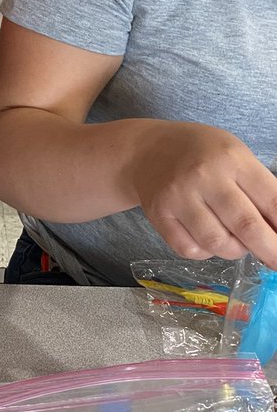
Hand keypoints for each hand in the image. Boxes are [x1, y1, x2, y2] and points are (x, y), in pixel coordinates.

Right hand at [130, 122, 276, 267]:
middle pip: (246, 226)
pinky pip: (190, 249)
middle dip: (270, 250)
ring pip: (218, 243)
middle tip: (276, 262)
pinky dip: (205, 252)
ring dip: (235, 250)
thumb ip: (260, 189)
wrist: (147, 150)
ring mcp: (178, 197)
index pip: (272, 201)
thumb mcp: (236, 157)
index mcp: (232, 158)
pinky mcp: (159, 215)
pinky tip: (207, 239)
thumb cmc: (201, 154)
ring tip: (235, 241)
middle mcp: (204, 176)